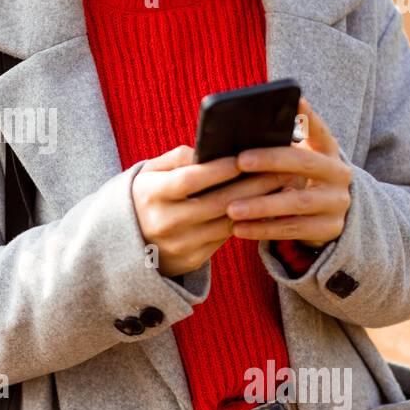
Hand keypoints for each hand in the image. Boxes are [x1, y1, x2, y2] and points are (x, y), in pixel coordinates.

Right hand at [131, 144, 295, 276]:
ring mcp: (179, 244)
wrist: (128, 242)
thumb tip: (206, 150)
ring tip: (280, 186)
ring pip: (228, 222)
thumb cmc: (147, 196)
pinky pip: (226, 238)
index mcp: (150, 195)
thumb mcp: (149, 172)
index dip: (219, 169)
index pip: (190, 180)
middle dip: (253, 185)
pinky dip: (248, 221)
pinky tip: (265, 207)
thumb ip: (176, 158)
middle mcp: (164, 222)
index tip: (245, 157)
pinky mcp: (192, 260)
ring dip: (258, 205)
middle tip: (281, 170)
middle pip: (217, 203)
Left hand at [224, 98, 351, 245]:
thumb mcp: (298, 161)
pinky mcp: (329, 229)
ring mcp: (337, 203)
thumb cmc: (299, 181)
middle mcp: (338, 174)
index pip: (319, 129)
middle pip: (304, 163)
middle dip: (271, 160)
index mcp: (328, 151)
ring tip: (231, 208)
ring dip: (261, 205)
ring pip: (297, 202)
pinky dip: (263, 229)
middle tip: (240, 160)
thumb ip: (280, 145)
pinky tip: (238, 228)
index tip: (295, 99)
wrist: (328, 217)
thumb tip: (240, 129)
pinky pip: (293, 230)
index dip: (308, 116)